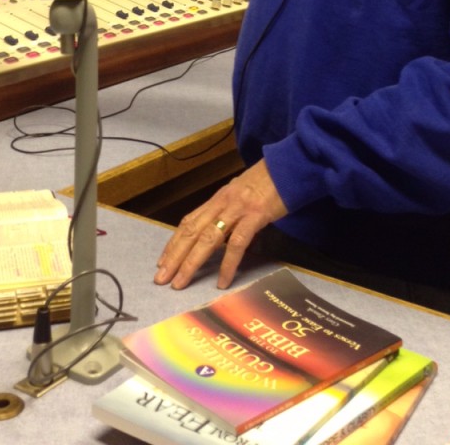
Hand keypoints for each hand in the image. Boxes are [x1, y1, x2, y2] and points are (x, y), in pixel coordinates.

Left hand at [154, 159, 287, 290]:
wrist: (288, 166)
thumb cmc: (268, 181)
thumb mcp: (241, 194)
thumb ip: (229, 210)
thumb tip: (219, 230)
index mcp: (218, 199)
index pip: (189, 222)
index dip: (173, 243)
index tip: (162, 262)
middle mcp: (222, 203)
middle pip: (192, 232)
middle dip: (174, 257)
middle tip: (161, 279)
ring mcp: (238, 209)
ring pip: (208, 238)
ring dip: (192, 262)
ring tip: (180, 283)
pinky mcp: (255, 216)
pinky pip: (237, 243)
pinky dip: (228, 264)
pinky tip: (222, 281)